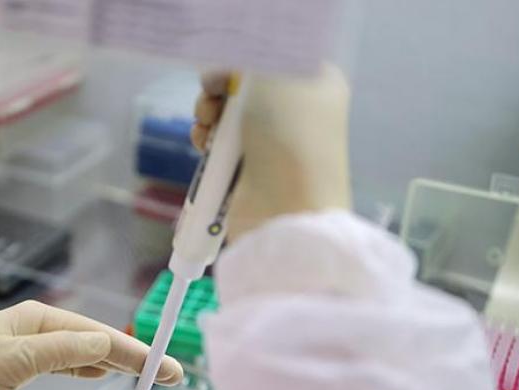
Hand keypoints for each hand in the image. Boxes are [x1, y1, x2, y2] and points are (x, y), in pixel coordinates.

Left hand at [0, 301, 183, 389]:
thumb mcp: (15, 361)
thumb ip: (63, 351)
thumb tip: (108, 342)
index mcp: (38, 319)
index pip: (98, 333)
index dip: (135, 350)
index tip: (167, 367)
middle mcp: (35, 327)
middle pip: (94, 339)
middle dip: (132, 355)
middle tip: (170, 374)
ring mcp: (25, 345)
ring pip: (80, 351)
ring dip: (113, 361)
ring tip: (145, 373)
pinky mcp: (14, 365)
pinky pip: (62, 362)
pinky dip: (86, 367)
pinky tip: (98, 371)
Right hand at [192, 67, 351, 240]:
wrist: (289, 206)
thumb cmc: (290, 135)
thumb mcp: (274, 78)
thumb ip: (250, 60)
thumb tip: (229, 67)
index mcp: (315, 83)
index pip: (274, 55)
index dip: (243, 57)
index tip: (224, 67)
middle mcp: (295, 111)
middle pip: (245, 85)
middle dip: (219, 89)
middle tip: (212, 100)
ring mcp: (272, 142)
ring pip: (228, 114)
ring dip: (207, 115)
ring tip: (205, 126)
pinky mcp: (249, 169)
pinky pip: (220, 144)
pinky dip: (206, 140)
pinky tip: (202, 145)